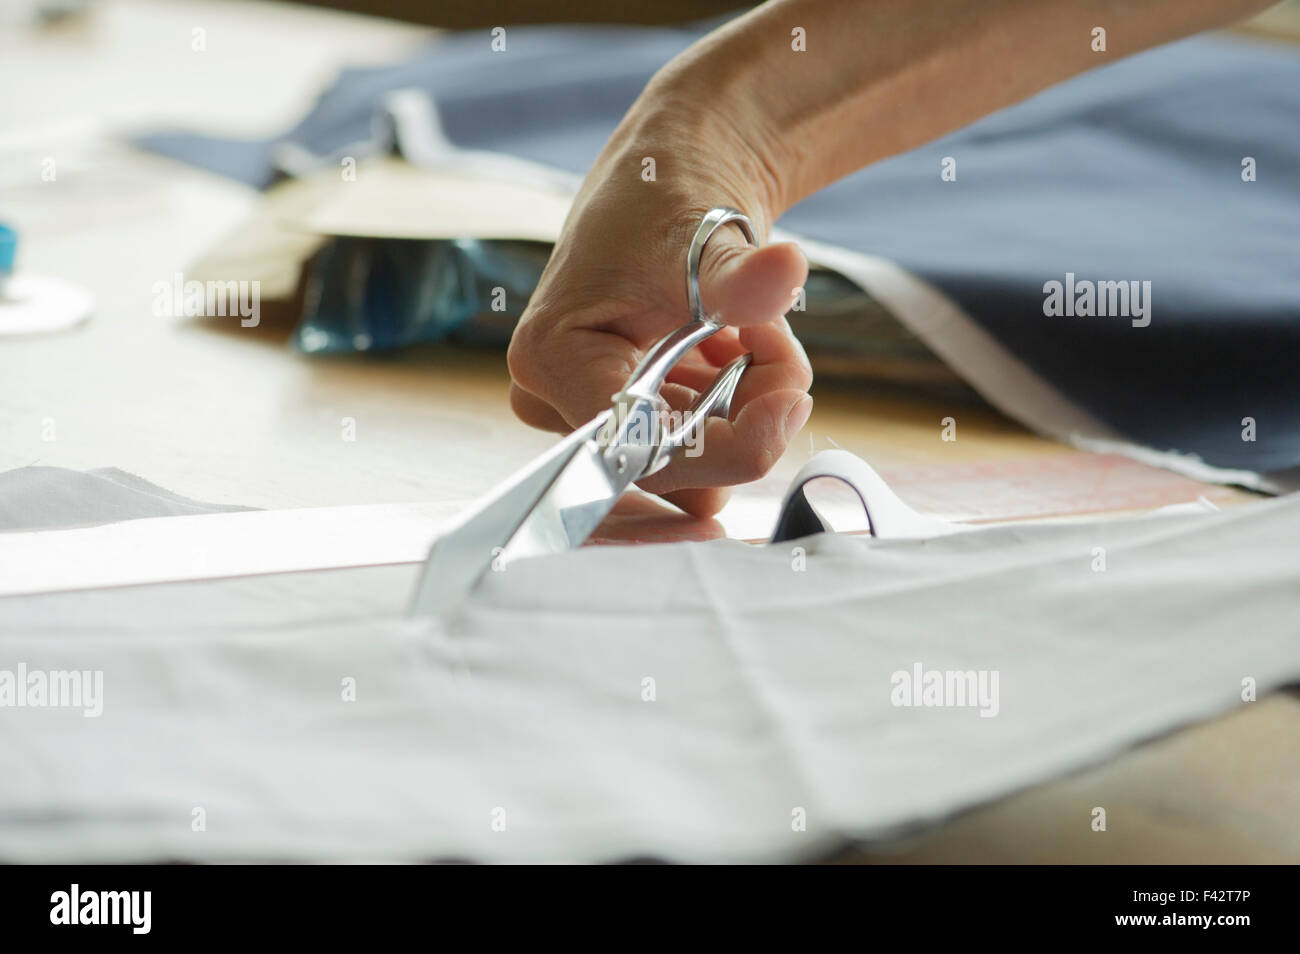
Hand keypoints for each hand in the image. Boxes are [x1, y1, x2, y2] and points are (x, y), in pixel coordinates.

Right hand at [506, 82, 812, 517]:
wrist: (673, 178)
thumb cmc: (666, 196)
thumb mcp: (704, 236)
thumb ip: (743, 276)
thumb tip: (786, 270)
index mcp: (552, 359)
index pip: (642, 450)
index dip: (727, 446)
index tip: (792, 399)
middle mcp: (555, 400)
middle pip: (672, 465)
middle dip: (745, 416)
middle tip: (779, 345)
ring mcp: (588, 412)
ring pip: (693, 463)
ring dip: (747, 409)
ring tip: (757, 333)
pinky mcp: (625, 418)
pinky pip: (697, 448)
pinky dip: (736, 407)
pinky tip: (735, 350)